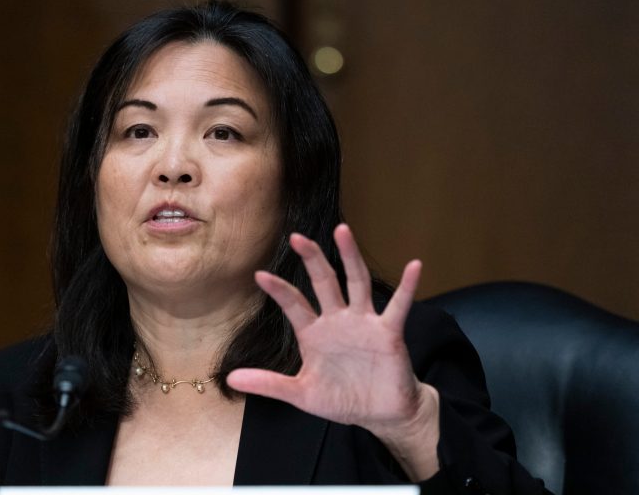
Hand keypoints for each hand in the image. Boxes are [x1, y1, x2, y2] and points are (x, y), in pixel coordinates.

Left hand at [227, 224, 438, 479]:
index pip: (294, 304)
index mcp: (314, 333)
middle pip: (324, 282)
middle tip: (298, 237)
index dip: (278, 291)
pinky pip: (399, 306)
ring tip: (342, 231)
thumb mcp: (300, 393)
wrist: (379, 414)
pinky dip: (408, 287)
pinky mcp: (388, 332)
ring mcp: (364, 323)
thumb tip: (231, 378)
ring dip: (350, 257)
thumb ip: (269, 384)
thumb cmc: (340, 399)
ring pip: (356, 282)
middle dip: (312, 260)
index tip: (260, 275)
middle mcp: (337, 320)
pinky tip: (414, 266)